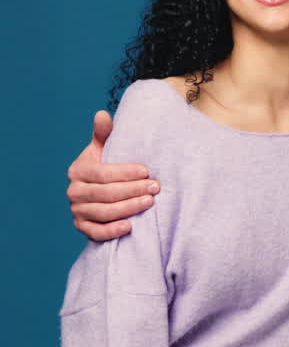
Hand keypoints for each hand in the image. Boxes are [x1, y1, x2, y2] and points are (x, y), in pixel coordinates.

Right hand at [67, 110, 156, 240]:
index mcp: (79, 169)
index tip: (147, 171)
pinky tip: (129, 226)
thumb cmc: (107, 164)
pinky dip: (112, 231)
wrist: (101, 190)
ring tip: (149, 202)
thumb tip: (102, 114)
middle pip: (105, 193)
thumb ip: (104, 133)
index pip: (102, 173)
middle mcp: (74, 191)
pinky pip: (95, 232)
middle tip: (156, 187)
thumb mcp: (105, 147)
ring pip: (103, 212)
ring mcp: (77, 210)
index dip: (125, 173)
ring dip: (128, 208)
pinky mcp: (83, 227)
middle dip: (133, 190)